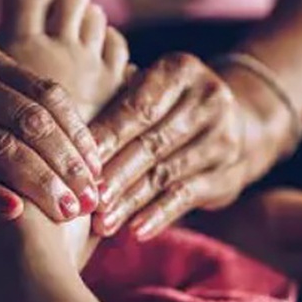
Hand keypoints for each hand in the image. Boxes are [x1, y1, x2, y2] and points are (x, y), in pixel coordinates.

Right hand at [0, 41, 100, 220]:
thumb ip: (8, 100)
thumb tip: (67, 146)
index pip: (48, 97)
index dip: (79, 134)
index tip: (99, 167)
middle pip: (33, 123)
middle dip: (69, 164)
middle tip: (93, 198)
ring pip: (3, 149)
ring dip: (41, 184)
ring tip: (67, 213)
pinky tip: (16, 215)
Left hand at [89, 52, 285, 239]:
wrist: (234, 121)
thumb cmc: (167, 105)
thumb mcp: (148, 88)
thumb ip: (114, 103)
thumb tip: (67, 137)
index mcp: (181, 71)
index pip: (140, 107)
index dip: (108, 136)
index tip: (79, 161)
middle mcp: (208, 100)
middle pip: (154, 142)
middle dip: (116, 174)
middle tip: (87, 198)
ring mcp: (223, 138)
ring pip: (167, 173)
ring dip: (131, 201)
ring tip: (103, 222)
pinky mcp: (228, 174)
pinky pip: (187, 196)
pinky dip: (160, 214)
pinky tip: (136, 230)